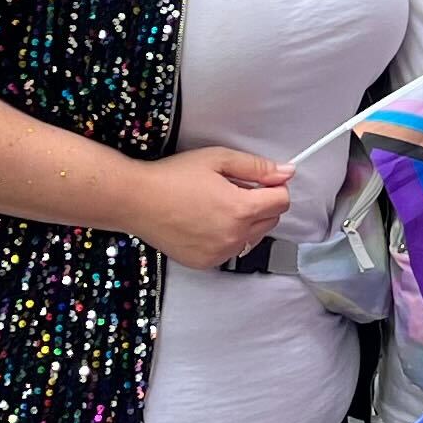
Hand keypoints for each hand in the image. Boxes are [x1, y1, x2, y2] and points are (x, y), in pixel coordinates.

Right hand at [125, 146, 292, 267]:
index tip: (260, 182)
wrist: (136, 200)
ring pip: (253, 238)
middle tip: (233, 191)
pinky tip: (205, 223)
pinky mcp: (206, 263)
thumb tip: (286, 172)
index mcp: (241, 209)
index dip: (274, 188)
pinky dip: (227, 238)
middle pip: (271, 221)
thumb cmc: (173, 176)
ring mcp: (220, 253)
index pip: (282, 202)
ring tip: (217, 207)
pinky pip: (231, 250)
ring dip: (246, 223)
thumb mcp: (218, 159)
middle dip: (261, 205)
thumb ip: (256, 167)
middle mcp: (234, 236)